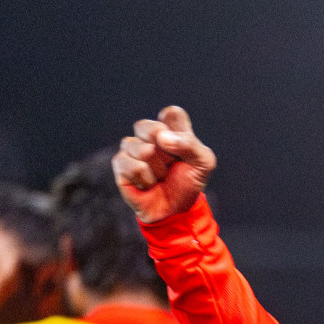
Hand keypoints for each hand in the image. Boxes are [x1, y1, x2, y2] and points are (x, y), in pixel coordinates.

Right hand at [112, 106, 216, 223]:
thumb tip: (162, 138)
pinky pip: (135, 167)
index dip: (180, 134)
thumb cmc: (189, 182)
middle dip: (169, 154)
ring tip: (161, 176)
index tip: (185, 150)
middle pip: (154, 128)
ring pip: (144, 151)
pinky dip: (147, 180)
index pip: (172, 114)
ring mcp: (132, 146)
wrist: (176, 209)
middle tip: (172, 165)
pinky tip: (148, 184)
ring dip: (159, 171)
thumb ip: (190, 145)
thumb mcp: (203, 163)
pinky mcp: (120, 163)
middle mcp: (149, 133)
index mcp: (170, 127)